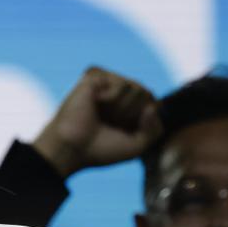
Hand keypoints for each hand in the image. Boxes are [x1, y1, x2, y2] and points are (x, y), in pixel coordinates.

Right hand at [32, 66, 161, 177]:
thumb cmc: (100, 149)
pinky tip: (96, 102)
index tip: (123, 132)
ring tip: (102, 114)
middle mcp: (119, 93)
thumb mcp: (137, 146)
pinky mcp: (96, 77)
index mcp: (129, 108)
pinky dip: (112, 98)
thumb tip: (153, 106)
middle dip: (133, 115)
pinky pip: (121, 83)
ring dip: (122, 109)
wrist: (72, 148)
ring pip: (137, 88)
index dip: (144, 122)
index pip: (155, 104)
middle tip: (110, 123)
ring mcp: (107, 83)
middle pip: (148, 94)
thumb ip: (154, 129)